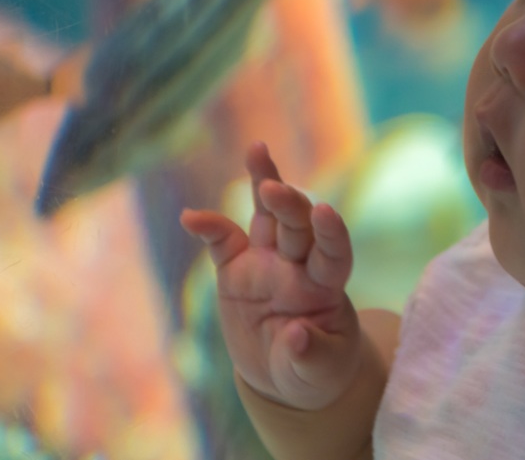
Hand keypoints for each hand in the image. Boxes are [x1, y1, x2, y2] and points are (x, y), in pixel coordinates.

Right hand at [180, 141, 359, 410]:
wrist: (283, 375)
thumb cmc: (314, 370)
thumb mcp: (318, 373)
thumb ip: (310, 355)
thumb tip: (296, 334)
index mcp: (326, 286)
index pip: (334, 252)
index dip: (331, 231)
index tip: (324, 212)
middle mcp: (299, 264)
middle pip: (298, 225)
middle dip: (289, 204)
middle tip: (274, 190)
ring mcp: (267, 261)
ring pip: (267, 214)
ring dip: (264, 181)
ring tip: (257, 150)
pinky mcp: (236, 269)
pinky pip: (222, 242)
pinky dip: (208, 227)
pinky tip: (191, 217)